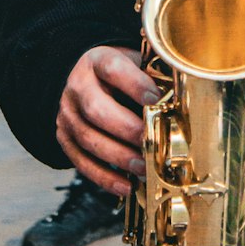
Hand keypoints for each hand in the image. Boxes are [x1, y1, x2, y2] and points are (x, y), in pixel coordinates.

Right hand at [56, 45, 159, 197]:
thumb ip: (151, 76)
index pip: (112, 69)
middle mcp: (77, 86)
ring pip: (88, 139)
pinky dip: (105, 178)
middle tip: (152, 142)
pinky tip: (126, 185)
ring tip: (144, 167)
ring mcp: (68, 114)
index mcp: (97, 61)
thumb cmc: (119, 73)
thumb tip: (180, 101)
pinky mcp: (64, 138)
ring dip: (119, 158)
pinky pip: (82, 162)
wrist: (84, 78)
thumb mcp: (133, 62)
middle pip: (96, 109)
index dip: (135, 84)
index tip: (157, 99)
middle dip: (127, 129)